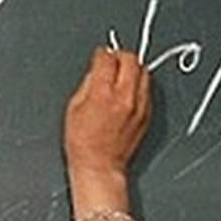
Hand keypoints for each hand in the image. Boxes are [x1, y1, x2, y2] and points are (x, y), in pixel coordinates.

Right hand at [63, 48, 151, 220]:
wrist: (100, 166)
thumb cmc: (83, 143)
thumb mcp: (74, 107)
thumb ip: (88, 83)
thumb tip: (97, 69)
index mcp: (103, 95)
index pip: (107, 59)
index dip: (101, 54)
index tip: (99, 56)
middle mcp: (125, 98)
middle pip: (131, 60)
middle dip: (120, 56)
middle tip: (112, 61)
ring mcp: (139, 106)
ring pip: (144, 71)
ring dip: (132, 68)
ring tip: (120, 75)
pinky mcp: (146, 114)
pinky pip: (147, 89)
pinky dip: (138, 84)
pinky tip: (127, 91)